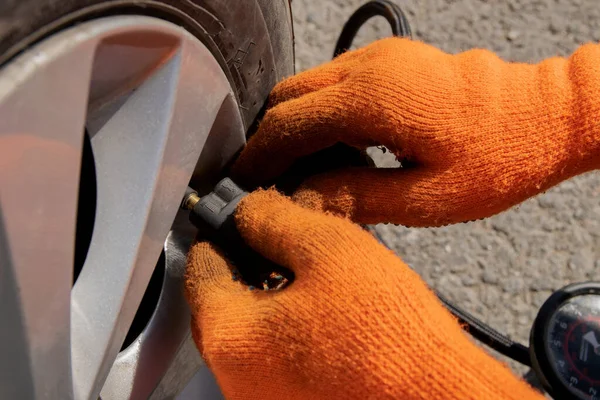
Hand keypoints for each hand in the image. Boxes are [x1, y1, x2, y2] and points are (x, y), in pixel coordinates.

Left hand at [184, 189, 540, 399]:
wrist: (439, 398)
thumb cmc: (389, 335)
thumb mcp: (329, 250)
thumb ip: (274, 220)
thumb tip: (248, 209)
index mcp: (231, 338)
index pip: (200, 270)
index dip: (220, 232)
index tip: (235, 216)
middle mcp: (235, 379)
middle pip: (223, 302)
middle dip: (246, 263)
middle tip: (277, 237)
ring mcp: (263, 398)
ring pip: (251, 329)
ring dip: (270, 295)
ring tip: (307, 270)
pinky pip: (275, 355)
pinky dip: (289, 326)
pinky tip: (323, 309)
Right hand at [232, 38, 599, 226]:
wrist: (544, 116)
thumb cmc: (497, 160)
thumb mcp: (425, 199)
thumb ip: (355, 198)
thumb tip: (302, 200)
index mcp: (372, 99)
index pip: (288, 123)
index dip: (259, 155)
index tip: (242, 182)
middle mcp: (368, 67)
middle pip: (287, 96)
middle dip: (270, 138)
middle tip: (267, 180)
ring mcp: (380, 58)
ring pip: (308, 86)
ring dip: (295, 125)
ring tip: (303, 172)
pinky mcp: (391, 61)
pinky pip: (335, 82)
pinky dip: (321, 113)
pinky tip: (336, 149)